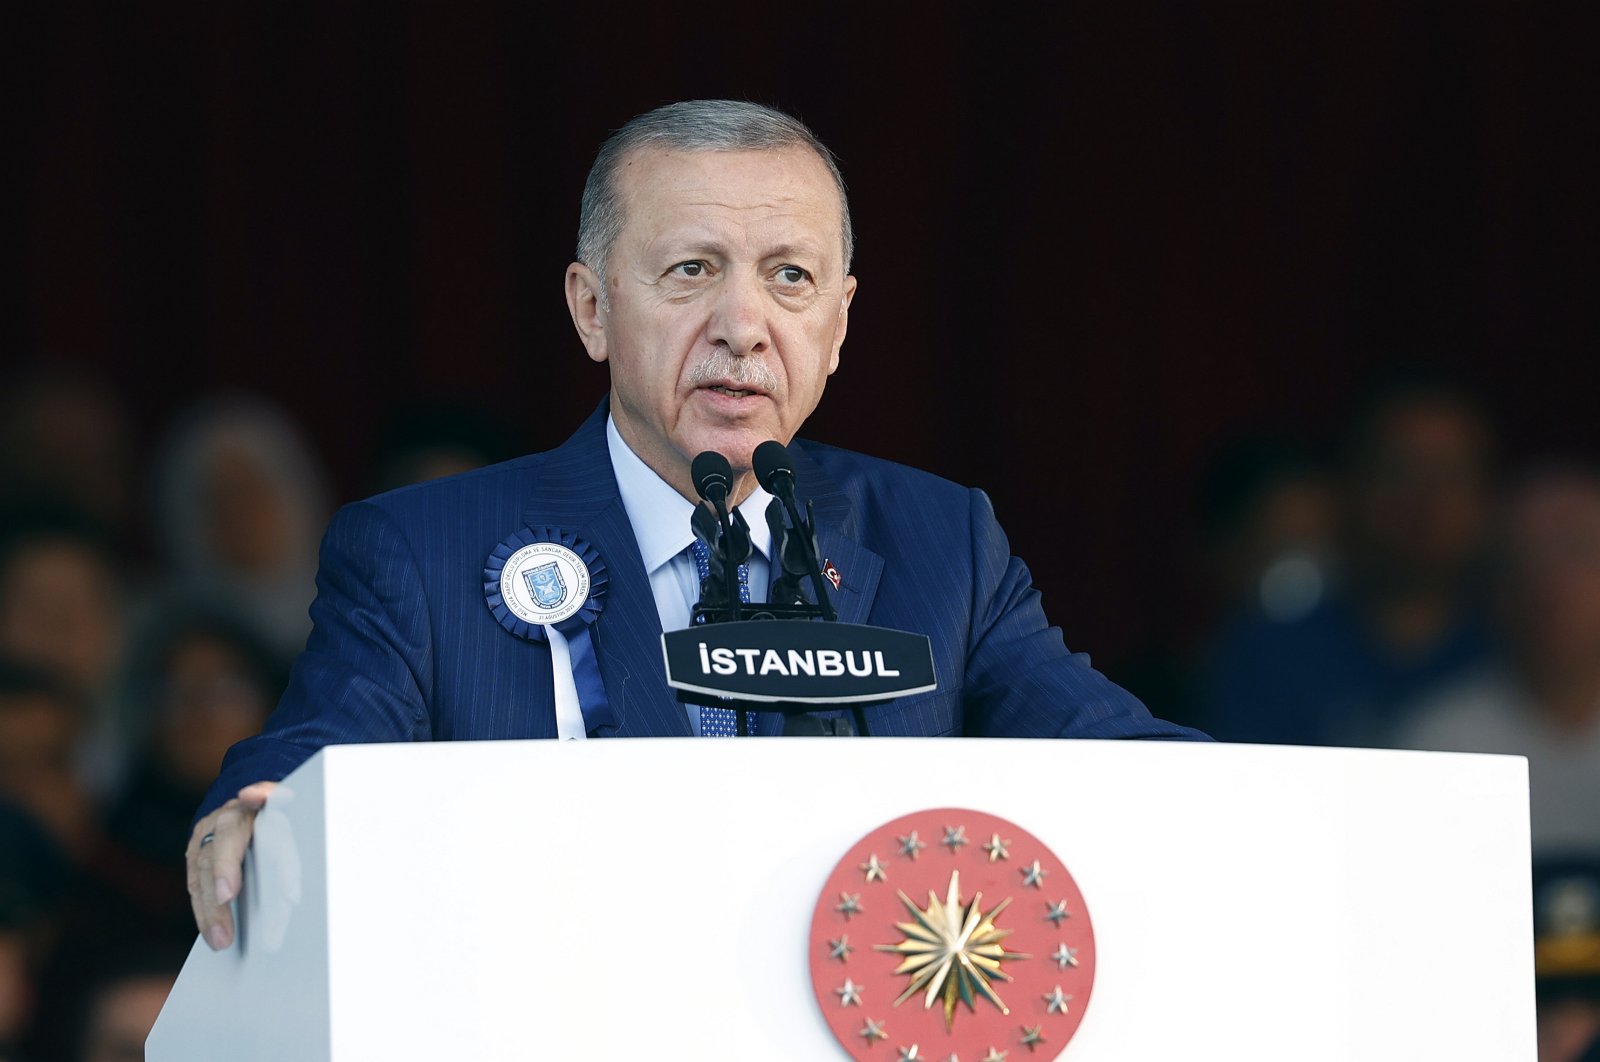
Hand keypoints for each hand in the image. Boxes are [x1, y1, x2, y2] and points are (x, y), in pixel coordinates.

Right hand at [186, 781, 276, 949]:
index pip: (229, 835)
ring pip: (200, 879)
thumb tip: (254, 795)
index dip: (226, 866)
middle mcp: (217, 823)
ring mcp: (204, 839)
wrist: (257, 800)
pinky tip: (212, 934)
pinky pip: (197, 887)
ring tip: (219, 942)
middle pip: (211, 862)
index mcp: (243, 810)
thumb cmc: (280, 807)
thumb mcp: (285, 801)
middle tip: (225, 933)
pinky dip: (204, 912)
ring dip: (208, 914)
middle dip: (217, 904)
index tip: (229, 894)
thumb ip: (275, 797)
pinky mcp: (197, 857)